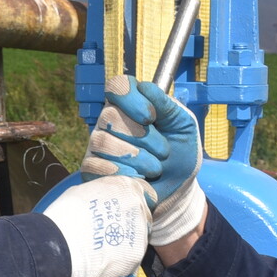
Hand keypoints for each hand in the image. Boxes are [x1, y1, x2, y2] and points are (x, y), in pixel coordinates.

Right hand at [41, 178, 150, 276]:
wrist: (62, 246)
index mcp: (125, 186)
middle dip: (128, 222)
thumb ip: (102, 193)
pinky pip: (132, 257)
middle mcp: (138, 206)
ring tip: (103, 249)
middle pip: (141, 215)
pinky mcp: (136, 254)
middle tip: (109, 231)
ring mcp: (140, 231)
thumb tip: (101, 198)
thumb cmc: (65, 216)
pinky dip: (121, 260)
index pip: (140, 191)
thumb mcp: (83, 191)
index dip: (128, 202)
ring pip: (138, 237)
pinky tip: (104, 261)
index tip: (119, 211)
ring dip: (125, 242)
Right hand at [80, 77, 204, 246]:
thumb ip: (167, 105)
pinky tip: (140, 180)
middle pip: (110, 116)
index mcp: (131, 105)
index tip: (150, 116)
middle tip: (163, 151)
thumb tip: (145, 87)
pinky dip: (125, 174)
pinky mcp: (92, 170)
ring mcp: (98, 146)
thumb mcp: (184, 125)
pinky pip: (97, 167)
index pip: (117, 87)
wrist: (178, 190)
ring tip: (155, 168)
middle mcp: (109, 122)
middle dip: (143, 137)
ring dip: (137, 158)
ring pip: (104, 142)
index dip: (131, 99)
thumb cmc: (180, 154)